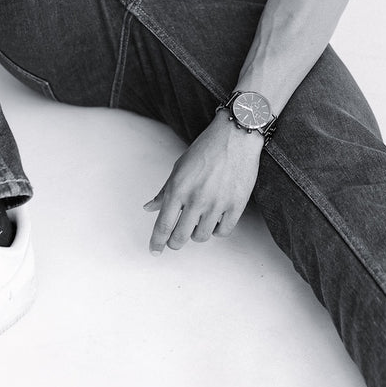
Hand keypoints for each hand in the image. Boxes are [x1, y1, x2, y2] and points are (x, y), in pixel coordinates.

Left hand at [144, 112, 263, 253]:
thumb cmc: (206, 148)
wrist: (236, 135)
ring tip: (198, 223)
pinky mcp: (236, 205)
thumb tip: (149, 208)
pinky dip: (217, 230)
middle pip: (180, 237)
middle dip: (174, 243)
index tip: (154, 250)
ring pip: (201, 236)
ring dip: (196, 234)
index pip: (163, 225)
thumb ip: (164, 190)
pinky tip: (215, 221)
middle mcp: (196, 199)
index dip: (157, 242)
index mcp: (178, 188)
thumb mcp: (180, 166)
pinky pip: (223, 232)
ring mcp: (217, 203)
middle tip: (175, 241)